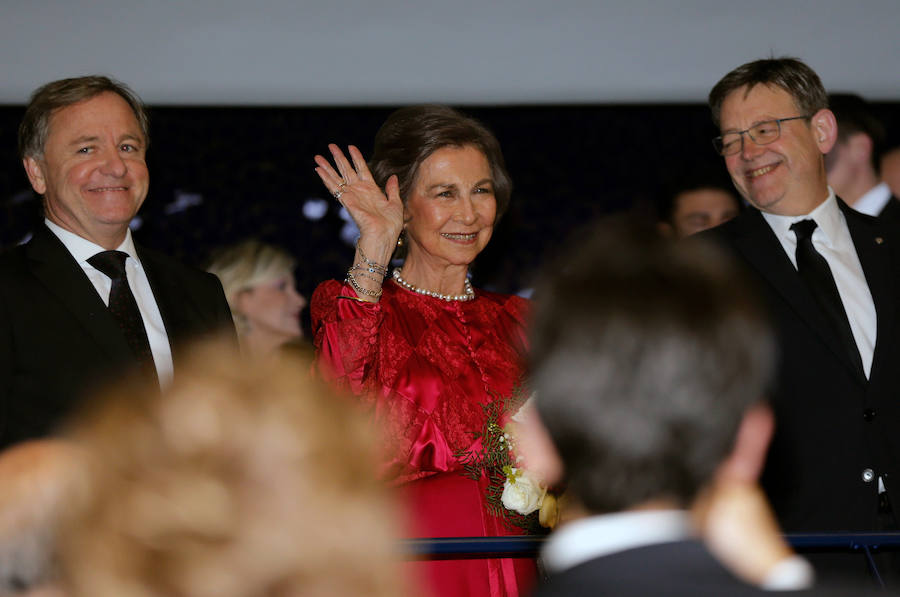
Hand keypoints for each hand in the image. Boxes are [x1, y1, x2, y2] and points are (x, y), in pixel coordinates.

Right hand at [314, 144, 403, 264]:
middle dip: (338, 157)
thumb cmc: (391, 225)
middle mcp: (359, 191)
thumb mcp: (396, 204)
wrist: (384, 236)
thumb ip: (392, 190)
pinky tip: (318, 170)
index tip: (351, 147)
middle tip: (330, 145)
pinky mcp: (346, 200)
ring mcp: (352, 195)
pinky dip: (326, 178)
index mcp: (371, 190)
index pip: (362, 169)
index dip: (356, 157)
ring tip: (318, 156)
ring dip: (327, 166)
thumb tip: (393, 176)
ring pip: (337, 177)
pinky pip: (334, 187)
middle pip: (346, 170)